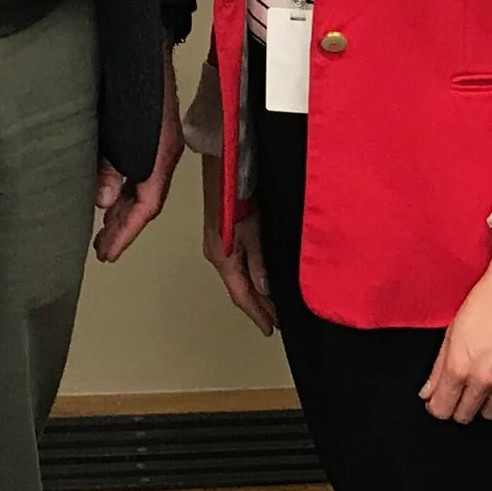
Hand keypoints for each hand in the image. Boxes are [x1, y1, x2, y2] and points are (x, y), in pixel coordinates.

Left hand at [94, 49, 184, 262]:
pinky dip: (125, 190)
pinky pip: (139, 172)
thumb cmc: (136, 77)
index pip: (146, 205)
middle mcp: (164, 152)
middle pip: (146, 201)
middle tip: (102, 248)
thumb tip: (105, 199)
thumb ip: (113, 162)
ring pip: (143, 188)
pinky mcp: (150, 133)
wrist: (146, 39)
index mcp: (161, 153)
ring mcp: (159, 143)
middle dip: (124, 227)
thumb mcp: (120, 124)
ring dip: (123, 210)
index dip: (126, 232)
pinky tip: (110, 194)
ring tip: (103, 229)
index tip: (107, 252)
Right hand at [200, 153, 274, 334]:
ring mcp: (218, 243)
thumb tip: (265, 289)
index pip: (241, 295)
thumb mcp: (253, 230)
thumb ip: (259, 262)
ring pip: (238, 276)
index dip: (257, 314)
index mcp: (222, 257)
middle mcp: (217, 253)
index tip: (270, 328)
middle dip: (256, 306)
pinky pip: (237, 262)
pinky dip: (250, 274)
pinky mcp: (222, 233)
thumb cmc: (235, 190)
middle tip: (274, 319)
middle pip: (238, 288)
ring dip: (253, 291)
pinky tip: (260, 276)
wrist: (222, 163)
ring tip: (270, 304)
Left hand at [421, 247, 491, 422]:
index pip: (442, 409)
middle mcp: (483, 379)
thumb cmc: (485, 301)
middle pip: (465, 416)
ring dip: (483, 404)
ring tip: (482, 385)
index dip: (437, 406)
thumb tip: (429, 391)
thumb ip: (438, 368)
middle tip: (459, 392)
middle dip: (458, 407)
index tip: (438, 401)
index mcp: (460, 367)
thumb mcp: (452, 331)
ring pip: (490, 414)